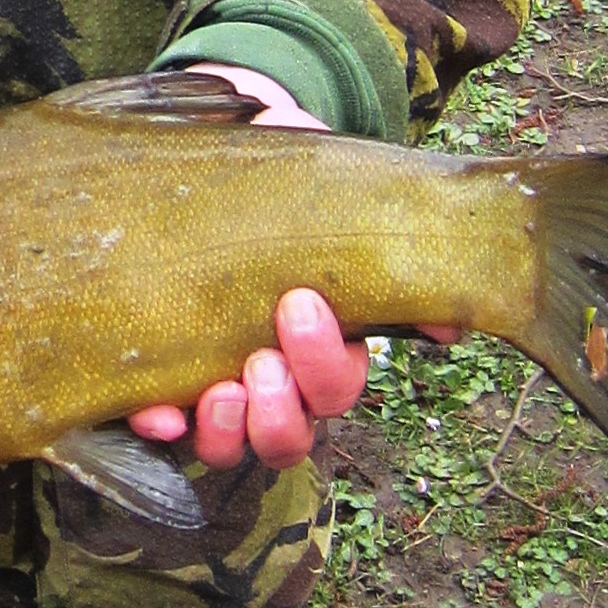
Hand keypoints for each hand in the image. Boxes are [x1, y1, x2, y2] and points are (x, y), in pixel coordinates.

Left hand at [128, 66, 372, 468]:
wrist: (222, 163)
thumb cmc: (285, 188)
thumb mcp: (333, 196)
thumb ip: (380, 236)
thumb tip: (449, 319)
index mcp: (323, 344)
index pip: (337, 385)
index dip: (324, 362)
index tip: (299, 301)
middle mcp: (276, 378)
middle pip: (293, 433)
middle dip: (282, 406)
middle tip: (263, 359)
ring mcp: (221, 385)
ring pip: (237, 445)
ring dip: (231, 430)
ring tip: (219, 392)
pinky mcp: (166, 376)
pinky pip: (166, 425)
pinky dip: (162, 425)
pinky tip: (157, 413)